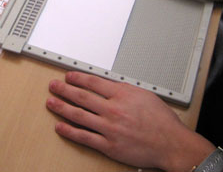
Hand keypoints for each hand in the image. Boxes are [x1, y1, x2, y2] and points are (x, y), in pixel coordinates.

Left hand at [47, 72, 215, 171]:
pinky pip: (84, 137)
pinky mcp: (109, 145)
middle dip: (64, 90)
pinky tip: (60, 127)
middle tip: (53, 86)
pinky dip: (70, 131)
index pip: (93, 82)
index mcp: (122, 95)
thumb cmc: (162, 121)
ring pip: (79, 115)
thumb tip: (108, 84)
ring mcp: (109, 128)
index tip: (68, 76)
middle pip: (82, 96)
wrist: (171, 144)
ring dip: (62, 107)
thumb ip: (124, 89)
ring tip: (51, 102)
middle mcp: (113, 110)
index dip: (78, 78)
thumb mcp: (144, 95)